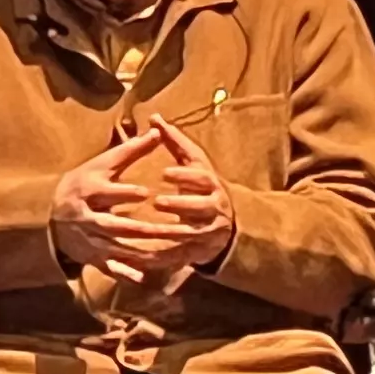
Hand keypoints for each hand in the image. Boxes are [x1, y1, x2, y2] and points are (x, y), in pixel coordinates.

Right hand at [51, 129, 218, 277]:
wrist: (49, 214)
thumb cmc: (81, 183)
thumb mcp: (101, 165)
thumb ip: (131, 151)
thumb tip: (157, 132)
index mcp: (89, 192)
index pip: (108, 193)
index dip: (125, 193)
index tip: (145, 194)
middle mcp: (88, 217)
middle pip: (118, 225)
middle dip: (146, 229)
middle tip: (174, 230)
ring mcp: (90, 239)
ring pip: (119, 247)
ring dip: (145, 251)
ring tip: (171, 252)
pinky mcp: (92, 256)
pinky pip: (110, 267)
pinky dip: (125, 273)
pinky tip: (143, 277)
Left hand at [134, 117, 237, 273]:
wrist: (226, 223)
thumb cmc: (202, 186)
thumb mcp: (194, 163)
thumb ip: (174, 142)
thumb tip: (154, 117)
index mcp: (212, 185)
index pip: (202, 178)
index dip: (185, 176)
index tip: (165, 172)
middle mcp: (215, 208)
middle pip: (201, 207)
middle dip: (181, 204)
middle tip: (157, 201)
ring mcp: (210, 231)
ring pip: (193, 233)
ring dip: (173, 232)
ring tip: (151, 229)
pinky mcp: (200, 251)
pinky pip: (184, 255)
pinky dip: (167, 256)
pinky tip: (148, 255)